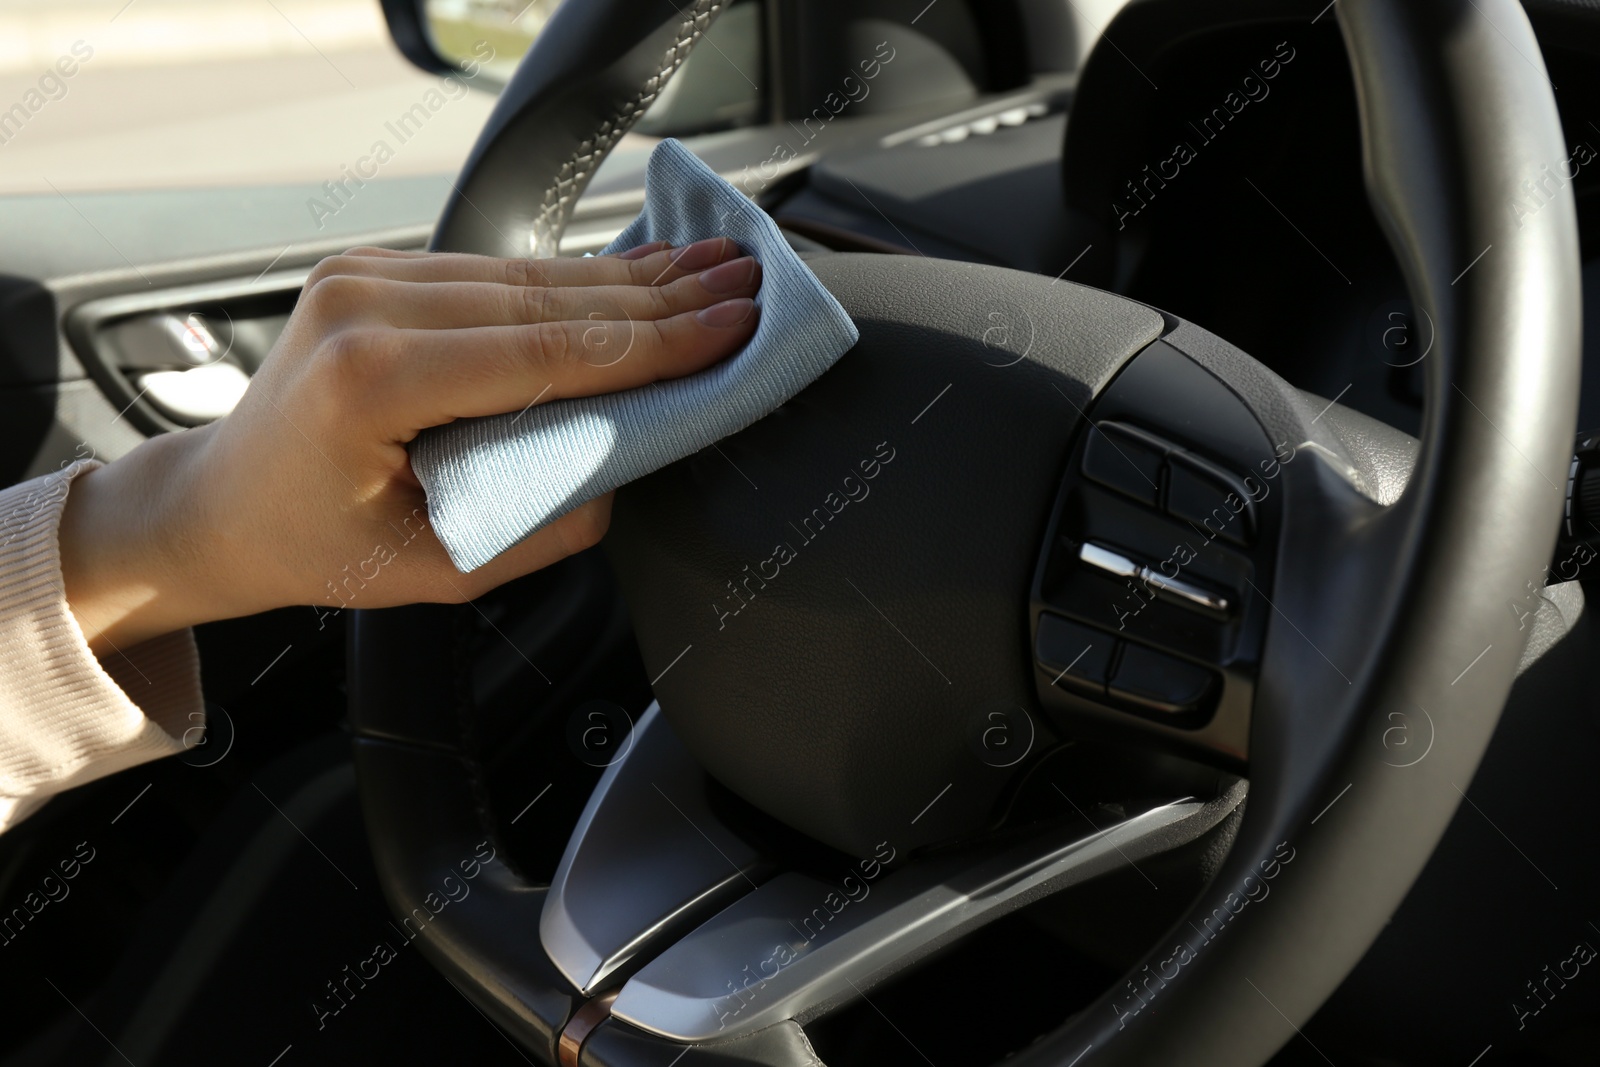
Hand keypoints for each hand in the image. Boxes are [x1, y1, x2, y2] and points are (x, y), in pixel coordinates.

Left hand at [58, 238, 761, 654]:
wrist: (224, 503)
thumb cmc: (316, 545)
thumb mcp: (437, 570)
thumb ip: (539, 524)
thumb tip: (622, 472)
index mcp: (374, 380)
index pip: (549, 353)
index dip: (654, 341)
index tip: (730, 327)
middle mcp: (365, 307)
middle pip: (550, 300)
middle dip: (662, 297)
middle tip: (745, 287)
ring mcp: (366, 277)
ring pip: (532, 276)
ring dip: (630, 277)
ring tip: (712, 269)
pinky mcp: (376, 270)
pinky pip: (498, 273)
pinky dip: (575, 280)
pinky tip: (638, 271)